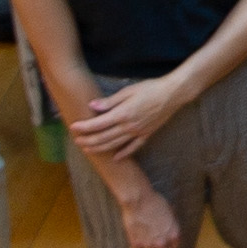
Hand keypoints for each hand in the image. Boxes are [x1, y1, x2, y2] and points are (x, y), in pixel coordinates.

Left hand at [75, 71, 189, 160]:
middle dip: (88, 140)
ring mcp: (138, 132)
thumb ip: (110, 101)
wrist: (173, 94)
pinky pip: (133, 147)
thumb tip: (92, 106)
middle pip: (103, 137)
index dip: (84, 127)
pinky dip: (123, 154)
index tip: (73, 127)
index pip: (98, 124)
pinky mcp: (147, 134)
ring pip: (115, 145)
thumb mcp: (128, 91)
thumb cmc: (150, 88)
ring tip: (88, 149)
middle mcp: (129, 126)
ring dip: (100, 148)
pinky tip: (116, 158)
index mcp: (122, 114)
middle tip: (76, 141)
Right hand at [112, 184, 184, 247]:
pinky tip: (136, 242)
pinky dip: (136, 247)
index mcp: (173, 233)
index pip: (174, 245)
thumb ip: (170, 221)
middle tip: (155, 244)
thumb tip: (170, 222)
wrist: (139, 201)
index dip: (170, 243)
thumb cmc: (155, 201)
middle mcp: (162, 241)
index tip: (166, 241)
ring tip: (145, 246)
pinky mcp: (136, 242)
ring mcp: (148, 243)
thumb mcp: (169, 210)